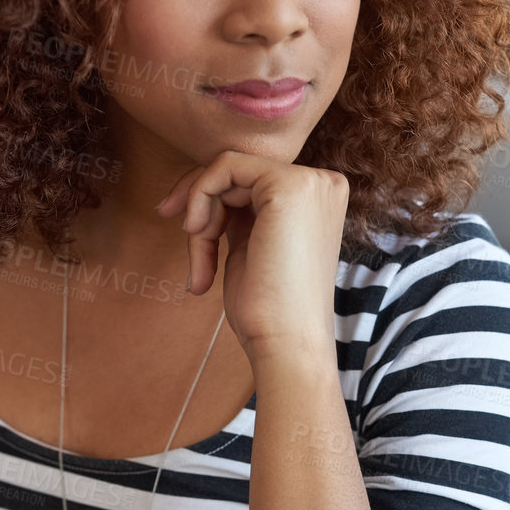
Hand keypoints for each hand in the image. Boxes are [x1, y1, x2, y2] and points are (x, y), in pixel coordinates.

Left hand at [154, 151, 348, 361]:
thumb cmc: (267, 308)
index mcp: (318, 198)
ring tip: (201, 260)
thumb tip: (201, 187)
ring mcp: (310, 182)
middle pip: (238, 169)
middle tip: (187, 238)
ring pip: (226, 169)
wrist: (286, 343)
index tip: (188, 232)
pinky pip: (224, 167)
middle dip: (200, 201)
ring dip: (200, 212)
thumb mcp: (252, 245)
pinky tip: (197, 234)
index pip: (252, 179)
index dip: (212, 199)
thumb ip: (239, 212)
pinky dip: (199, 196)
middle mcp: (322, 183)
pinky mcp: (288, 186)